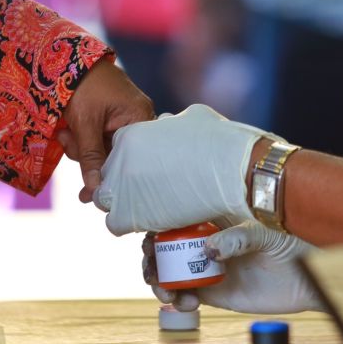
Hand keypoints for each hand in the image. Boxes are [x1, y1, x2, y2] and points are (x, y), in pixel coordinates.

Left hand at [61, 59, 153, 202]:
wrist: (63, 53)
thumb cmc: (80, 84)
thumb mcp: (84, 124)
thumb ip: (90, 158)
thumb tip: (96, 192)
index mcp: (140, 118)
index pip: (131, 158)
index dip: (110, 176)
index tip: (89, 194)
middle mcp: (136, 118)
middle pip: (115, 155)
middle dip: (87, 154)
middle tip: (67, 142)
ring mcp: (122, 116)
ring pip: (101, 148)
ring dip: (79, 145)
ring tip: (64, 130)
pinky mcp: (108, 115)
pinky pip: (96, 137)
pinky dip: (80, 136)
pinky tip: (67, 127)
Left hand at [96, 104, 276, 235]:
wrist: (235, 171)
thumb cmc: (222, 143)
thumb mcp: (193, 117)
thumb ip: (172, 123)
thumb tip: (169, 122)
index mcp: (131, 133)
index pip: (118, 154)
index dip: (134, 167)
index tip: (152, 176)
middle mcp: (119, 157)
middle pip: (110, 177)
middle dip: (127, 187)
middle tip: (152, 196)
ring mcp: (120, 186)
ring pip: (107, 201)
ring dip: (126, 207)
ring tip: (151, 211)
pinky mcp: (127, 213)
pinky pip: (115, 224)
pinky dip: (130, 225)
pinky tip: (150, 223)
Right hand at [143, 220, 323, 313]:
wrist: (306, 280)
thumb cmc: (290, 247)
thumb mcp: (266, 235)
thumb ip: (238, 239)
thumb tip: (208, 250)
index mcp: (213, 224)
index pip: (175, 224)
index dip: (155, 233)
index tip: (150, 244)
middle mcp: (205, 245)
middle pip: (165, 251)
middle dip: (152, 262)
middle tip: (153, 273)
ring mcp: (207, 269)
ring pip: (170, 275)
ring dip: (160, 284)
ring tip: (167, 295)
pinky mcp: (214, 293)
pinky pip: (187, 296)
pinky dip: (179, 301)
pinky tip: (187, 304)